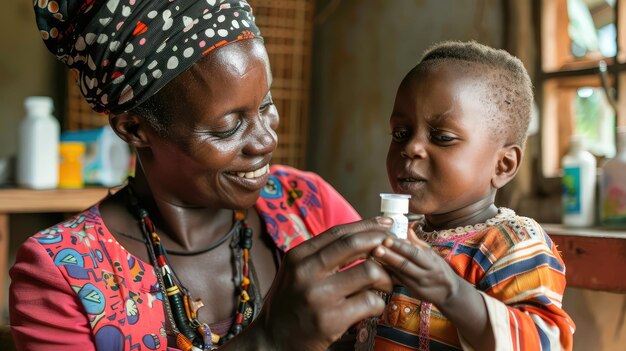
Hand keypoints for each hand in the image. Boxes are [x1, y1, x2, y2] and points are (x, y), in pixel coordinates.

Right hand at [252, 217, 394, 350]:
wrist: (272, 341)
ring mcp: (319, 296)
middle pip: (355, 245)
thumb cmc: (290, 304)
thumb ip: (321, 256)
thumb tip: (361, 237)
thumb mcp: (295, 272)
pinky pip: (370, 302)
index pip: (338, 233)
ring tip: (385, 285)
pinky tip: (372, 307)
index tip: (386, 223)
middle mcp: (306, 272)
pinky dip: (378, 304)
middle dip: (381, 244)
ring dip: (385, 277)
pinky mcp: (331, 320)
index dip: (367, 225)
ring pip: (369, 272)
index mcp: (298, 256)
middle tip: (393, 251)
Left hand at [372, 230, 460, 307]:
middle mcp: (424, 275)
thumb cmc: (440, 270)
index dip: (400, 247)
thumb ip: (419, 244)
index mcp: (431, 263)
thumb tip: (407, 229)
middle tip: (375, 248)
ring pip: (399, 275)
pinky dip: (387, 274)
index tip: (387, 238)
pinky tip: (376, 267)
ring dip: (385, 265)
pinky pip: (398, 282)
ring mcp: (417, 286)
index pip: (414, 254)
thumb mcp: (434, 256)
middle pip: (405, 265)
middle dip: (389, 256)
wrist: (450, 294)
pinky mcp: (411, 293)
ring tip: (372, 256)